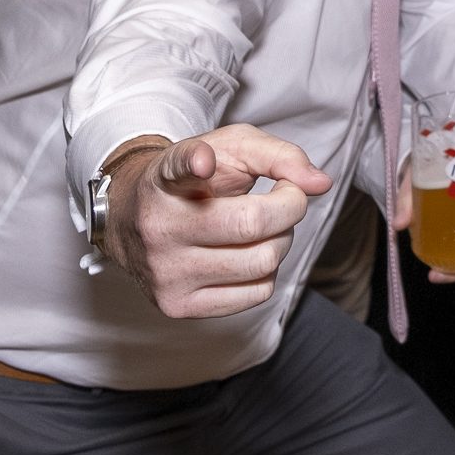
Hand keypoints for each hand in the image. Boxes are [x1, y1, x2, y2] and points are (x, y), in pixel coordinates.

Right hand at [105, 124, 332, 318]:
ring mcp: (164, 273)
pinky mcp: (177, 306)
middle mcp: (158, 228)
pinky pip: (256, 294)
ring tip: (262, 226)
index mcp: (165, 181)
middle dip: (289, 208)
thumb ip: (279, 156)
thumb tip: (320, 184)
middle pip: (252, 225)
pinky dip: (267, 271)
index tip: (203, 163)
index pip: (178, 169)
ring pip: (262, 263)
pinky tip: (246, 252)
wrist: (134, 219)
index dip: (193, 163)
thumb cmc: (196, 179)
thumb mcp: (232, 149)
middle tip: (281, 197)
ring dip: (281, 240)